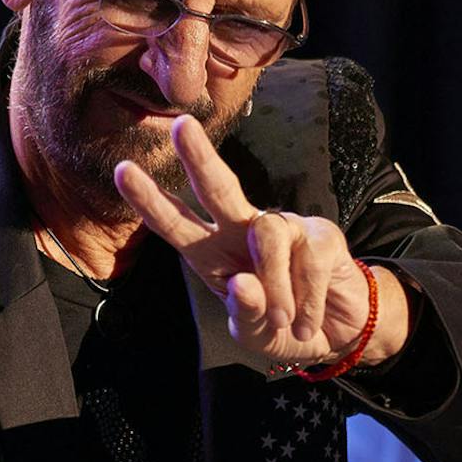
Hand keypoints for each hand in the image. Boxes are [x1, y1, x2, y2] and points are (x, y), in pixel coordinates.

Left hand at [114, 116, 406, 367]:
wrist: (337, 333)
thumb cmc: (283, 327)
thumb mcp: (255, 334)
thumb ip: (246, 313)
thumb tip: (243, 284)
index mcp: (214, 253)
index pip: (177, 223)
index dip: (151, 200)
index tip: (123, 170)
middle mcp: (244, 231)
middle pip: (219, 188)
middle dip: (199, 158)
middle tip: (181, 126)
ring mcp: (285, 228)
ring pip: (267, 236)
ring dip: (276, 287)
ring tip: (285, 321)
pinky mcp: (321, 235)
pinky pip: (308, 261)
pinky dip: (307, 301)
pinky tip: (308, 321)